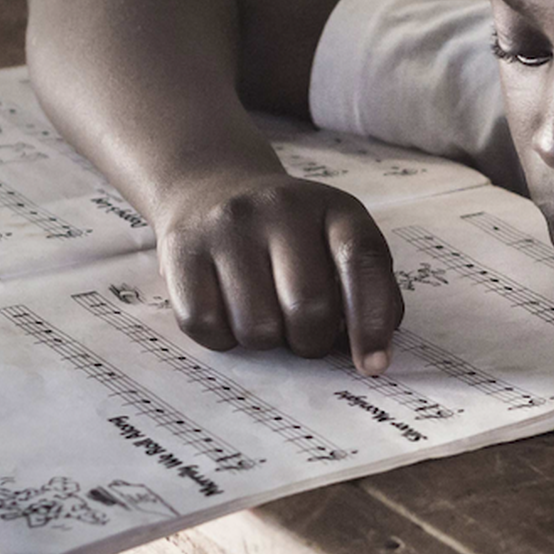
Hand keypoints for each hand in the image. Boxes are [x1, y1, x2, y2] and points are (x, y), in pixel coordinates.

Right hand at [154, 157, 403, 373]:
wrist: (211, 188)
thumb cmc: (289, 235)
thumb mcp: (336, 240)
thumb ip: (365, 290)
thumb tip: (372, 355)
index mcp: (334, 208)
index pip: (362, 262)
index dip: (372, 321)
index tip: (373, 365)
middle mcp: (281, 208)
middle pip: (308, 307)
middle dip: (311, 341)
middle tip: (304, 335)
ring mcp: (227, 226)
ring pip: (256, 327)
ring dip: (266, 341)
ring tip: (265, 315)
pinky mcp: (181, 249)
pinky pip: (205, 325)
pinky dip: (222, 337)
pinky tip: (228, 312)